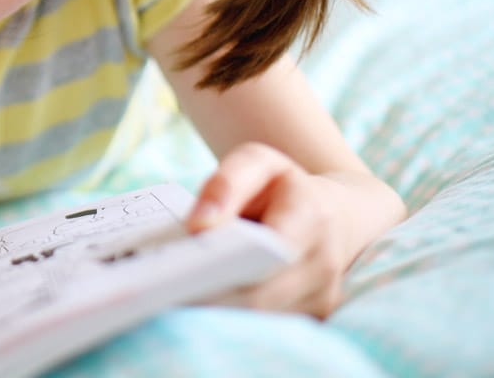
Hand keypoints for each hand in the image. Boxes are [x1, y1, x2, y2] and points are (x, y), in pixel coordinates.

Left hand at [186, 143, 383, 318]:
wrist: (333, 214)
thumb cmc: (282, 188)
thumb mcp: (257, 163)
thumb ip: (226, 184)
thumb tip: (199, 227)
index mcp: (312, 216)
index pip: (270, 249)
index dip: (227, 262)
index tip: (181, 267)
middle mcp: (324, 263)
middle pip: (259, 296)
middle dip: (209, 296)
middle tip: (160, 294)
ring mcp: (322, 298)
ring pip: (259, 320)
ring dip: (215, 314)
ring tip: (171, 302)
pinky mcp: (313, 320)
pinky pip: (265, 329)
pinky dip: (229, 322)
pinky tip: (197, 311)